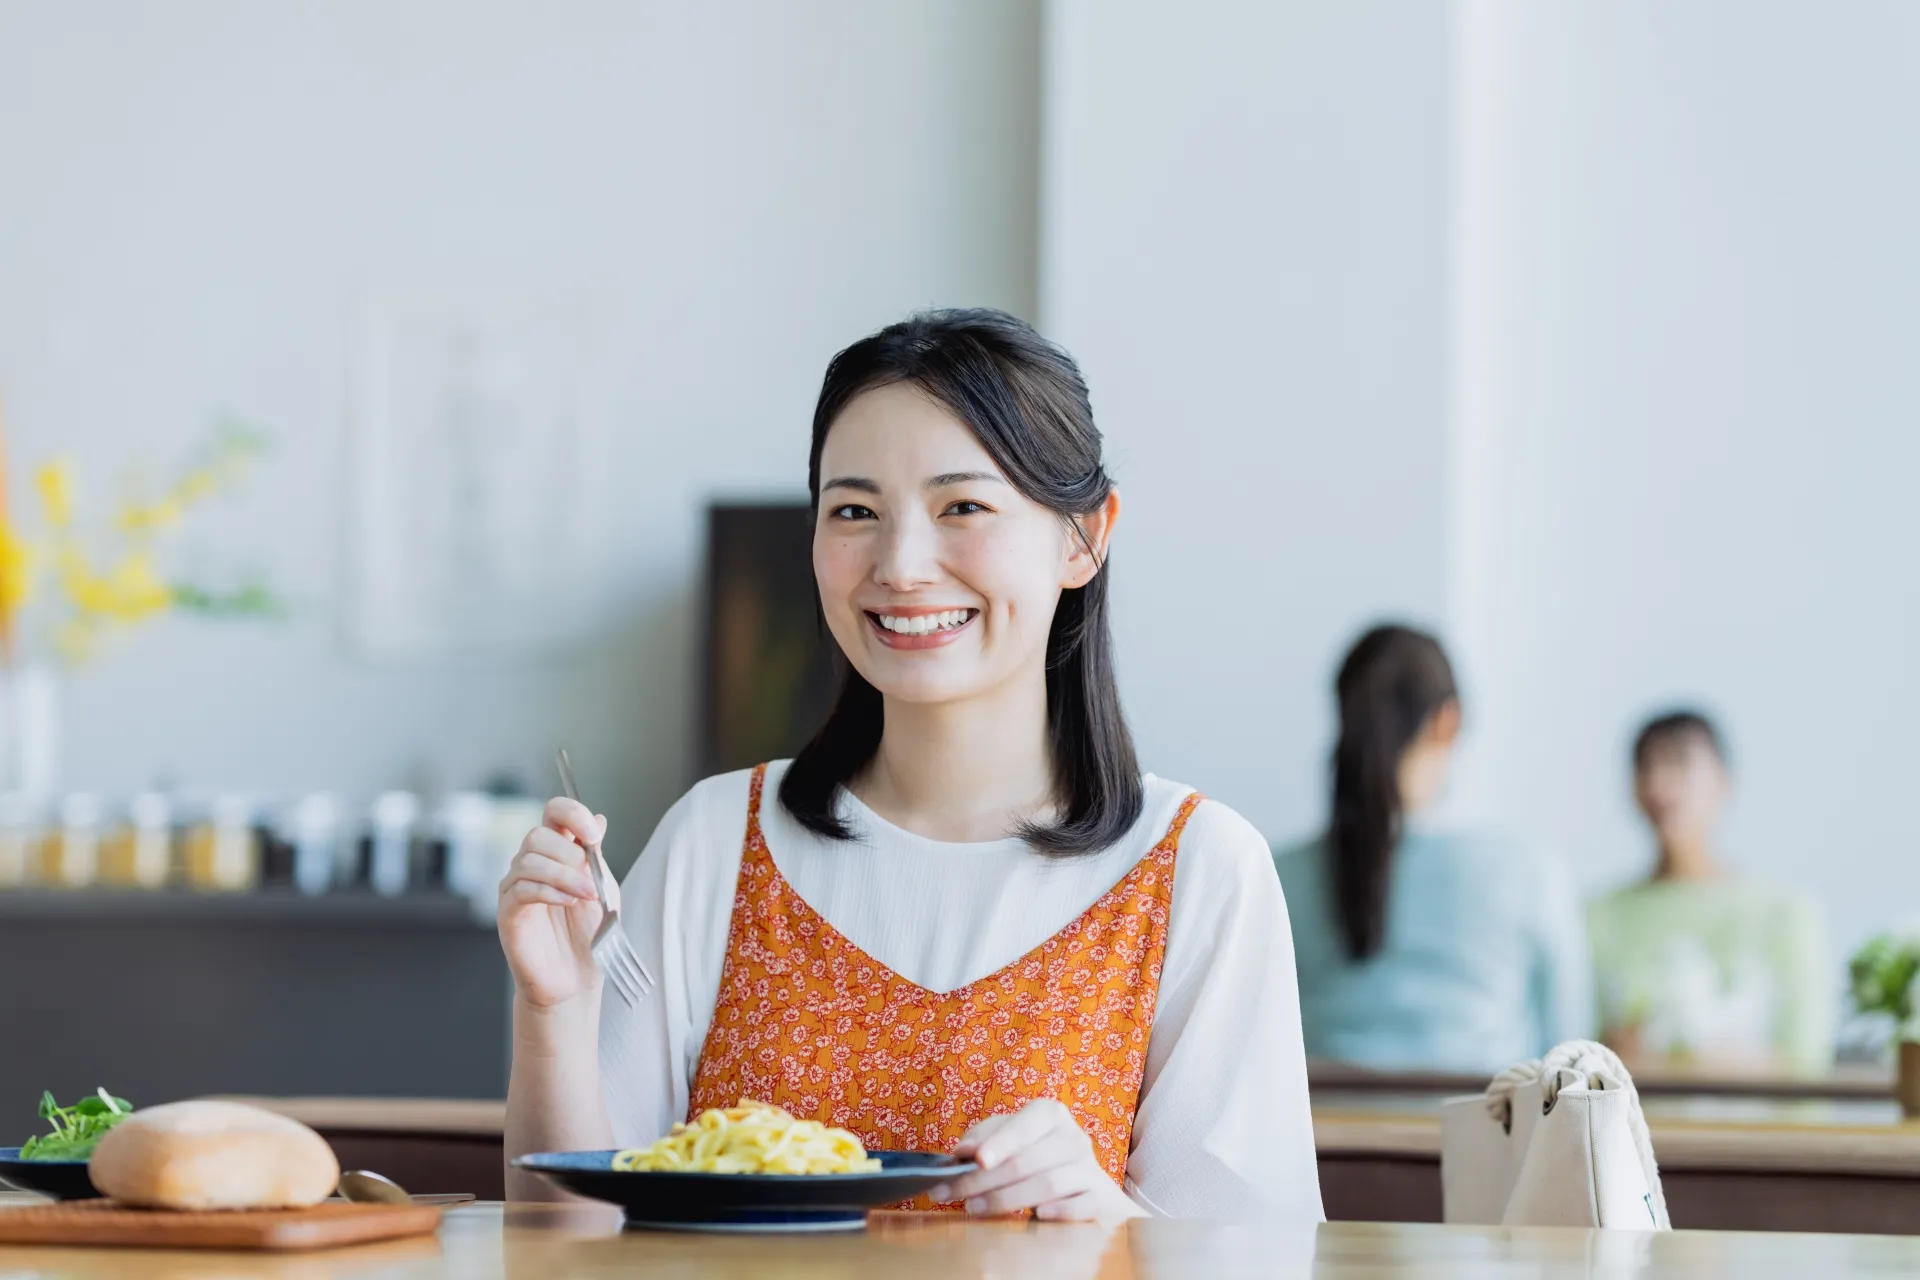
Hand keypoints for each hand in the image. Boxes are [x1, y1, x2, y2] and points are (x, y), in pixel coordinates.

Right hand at [498, 798, 615, 1008]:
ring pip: (529, 861)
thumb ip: (594, 854)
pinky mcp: (509, 912)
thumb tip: (599, 818)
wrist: (578, 975)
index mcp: (557, 852)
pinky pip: (522, 889)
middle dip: (568, 854)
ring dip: (564, 876)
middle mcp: (532, 864)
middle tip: (590, 880)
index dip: (572, 814)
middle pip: (537, 835)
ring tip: (587, 896)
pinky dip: (550, 892)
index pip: (554, 813)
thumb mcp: (600, 885)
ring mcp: (516, 887)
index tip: (593, 834)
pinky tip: (568, 902)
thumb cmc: (589, 931)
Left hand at [927, 1099, 1142, 1222]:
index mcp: (1050, 1115)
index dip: (1000, 1143)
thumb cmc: (1036, 1158)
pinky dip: (1061, 1211)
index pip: (1024, 1125)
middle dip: (985, 1180)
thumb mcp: (1009, 1139)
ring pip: (1049, 1184)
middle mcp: (1073, 1137)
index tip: (976, 1160)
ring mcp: (1089, 1169)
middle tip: (953, 1194)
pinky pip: (1083, 1205)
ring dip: (1007, 1199)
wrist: (1084, 1185)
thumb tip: (962, 1152)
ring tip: (974, 1208)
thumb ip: (984, 1139)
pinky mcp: (1100, 1198)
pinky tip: (1038, 1216)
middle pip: (1027, 1160)